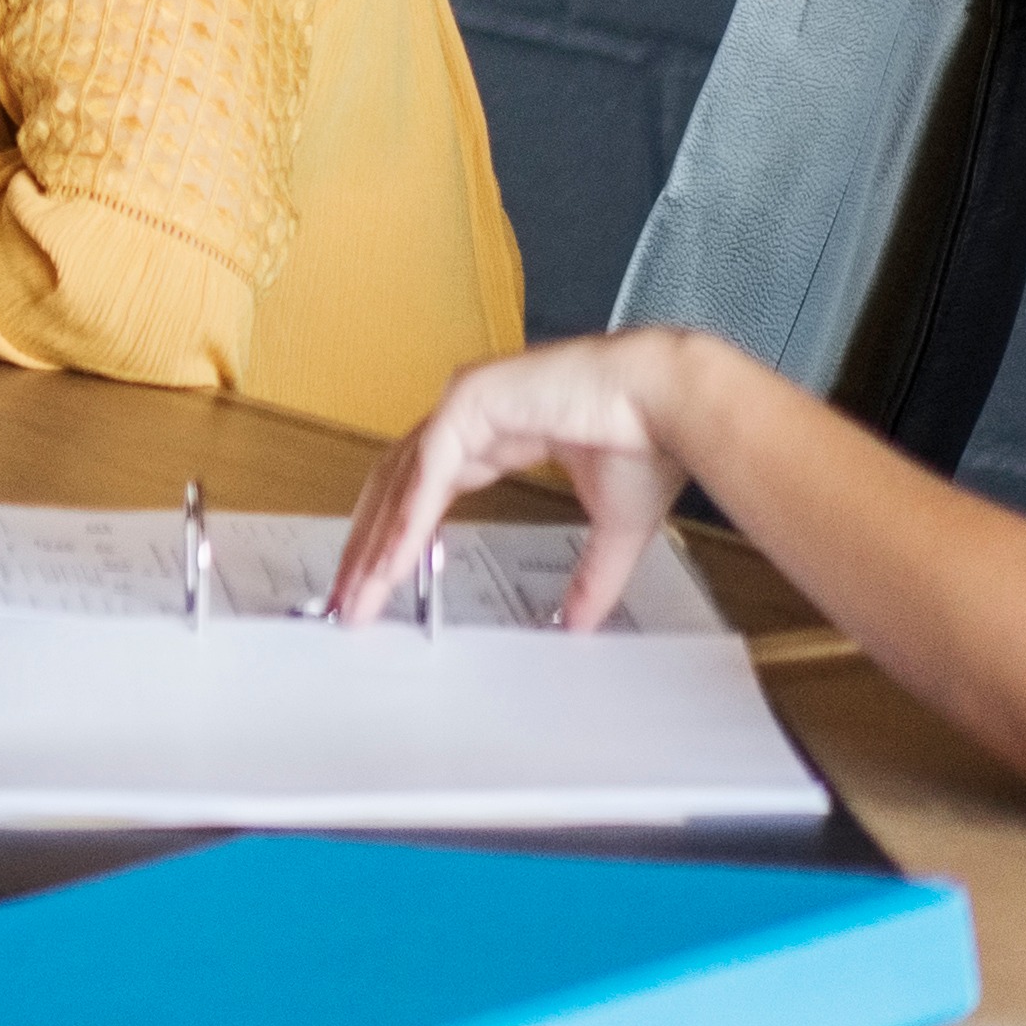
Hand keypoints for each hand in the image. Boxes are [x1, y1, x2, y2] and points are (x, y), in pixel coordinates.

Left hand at [329, 330, 720, 629]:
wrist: (673, 402)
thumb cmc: (649, 443)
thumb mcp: (612, 529)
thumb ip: (589, 577)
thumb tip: (579, 624)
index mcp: (495, 431)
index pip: (424, 488)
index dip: (398, 537)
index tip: (381, 585)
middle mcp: (469, 413)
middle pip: (396, 485)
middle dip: (370, 545)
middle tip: (351, 600)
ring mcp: (465, 402)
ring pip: (401, 479)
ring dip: (377, 540)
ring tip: (362, 593)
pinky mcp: (472, 401)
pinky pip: (428, 470)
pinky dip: (408, 519)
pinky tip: (394, 561)